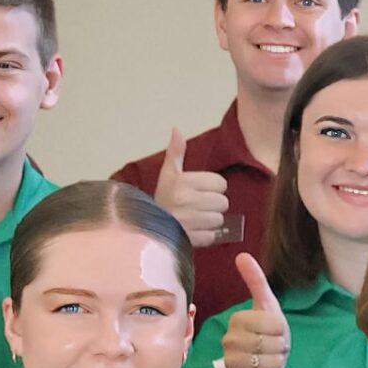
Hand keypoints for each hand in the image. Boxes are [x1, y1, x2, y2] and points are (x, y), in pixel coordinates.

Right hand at [152, 129, 234, 248]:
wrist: (144, 228)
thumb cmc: (161, 200)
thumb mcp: (167, 175)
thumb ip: (176, 153)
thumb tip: (177, 129)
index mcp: (183, 182)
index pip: (220, 183)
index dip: (212, 188)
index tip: (198, 191)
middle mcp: (187, 200)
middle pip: (223, 202)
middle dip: (212, 205)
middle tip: (196, 206)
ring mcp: (190, 221)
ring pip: (219, 219)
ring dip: (209, 221)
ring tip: (193, 219)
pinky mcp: (191, 239)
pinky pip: (213, 236)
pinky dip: (205, 236)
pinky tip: (192, 231)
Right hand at [222, 256, 290, 367]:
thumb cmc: (271, 338)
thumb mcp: (270, 309)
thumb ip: (257, 282)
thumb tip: (241, 254)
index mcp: (238, 319)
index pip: (269, 322)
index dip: (280, 329)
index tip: (277, 333)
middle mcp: (229, 339)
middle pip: (267, 343)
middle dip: (280, 348)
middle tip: (276, 349)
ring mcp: (229, 361)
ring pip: (264, 363)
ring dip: (276, 364)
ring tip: (271, 362)